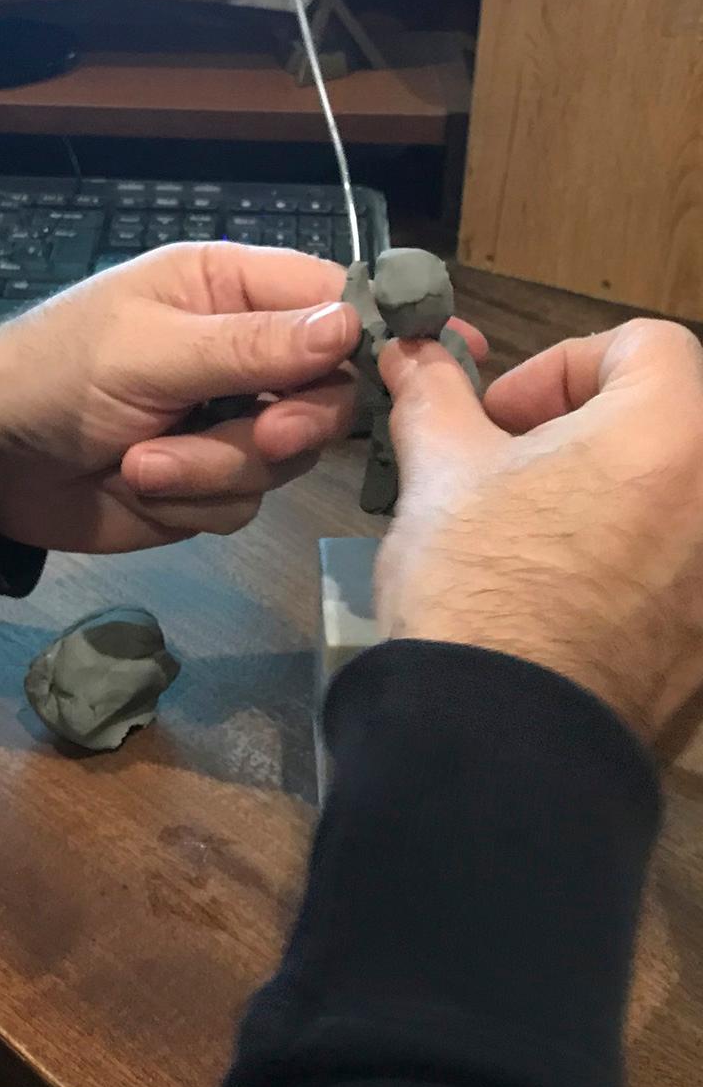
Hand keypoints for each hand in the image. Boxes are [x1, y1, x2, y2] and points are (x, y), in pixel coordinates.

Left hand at [0, 244, 363, 553]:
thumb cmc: (56, 374)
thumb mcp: (150, 351)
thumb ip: (251, 346)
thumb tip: (351, 326)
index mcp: (230, 289)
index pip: (336, 297)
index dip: (372, 333)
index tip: (411, 365)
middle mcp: (244, 352)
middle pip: (329, 392)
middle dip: (290, 423)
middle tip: (263, 434)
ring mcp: (228, 423)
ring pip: (286, 460)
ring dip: (215, 470)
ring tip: (141, 461)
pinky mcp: (207, 485)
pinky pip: (243, 505)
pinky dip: (191, 503)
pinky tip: (135, 484)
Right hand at [377, 320, 702, 745]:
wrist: (502, 741)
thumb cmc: (476, 584)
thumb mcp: (440, 471)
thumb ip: (434, 395)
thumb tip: (411, 350)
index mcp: (676, 431)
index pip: (644, 345)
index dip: (559, 367)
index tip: (497, 419)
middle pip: (666, 423)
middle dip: (585, 432)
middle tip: (509, 472)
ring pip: (673, 498)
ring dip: (608, 497)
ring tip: (531, 540)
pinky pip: (679, 572)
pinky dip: (633, 564)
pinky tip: (562, 603)